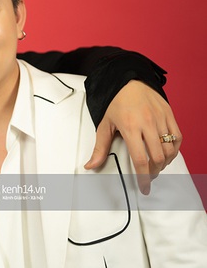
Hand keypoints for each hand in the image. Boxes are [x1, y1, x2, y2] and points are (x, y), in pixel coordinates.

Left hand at [84, 80, 181, 194]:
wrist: (129, 81)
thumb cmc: (116, 103)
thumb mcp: (104, 124)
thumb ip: (100, 147)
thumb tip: (90, 165)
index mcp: (129, 127)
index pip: (140, 159)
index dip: (142, 177)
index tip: (143, 187)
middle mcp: (147, 123)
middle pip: (157, 157)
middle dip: (154, 172)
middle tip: (148, 175)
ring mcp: (160, 118)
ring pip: (169, 150)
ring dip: (164, 163)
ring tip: (156, 166)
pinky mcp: (169, 114)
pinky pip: (178, 137)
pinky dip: (174, 150)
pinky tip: (166, 153)